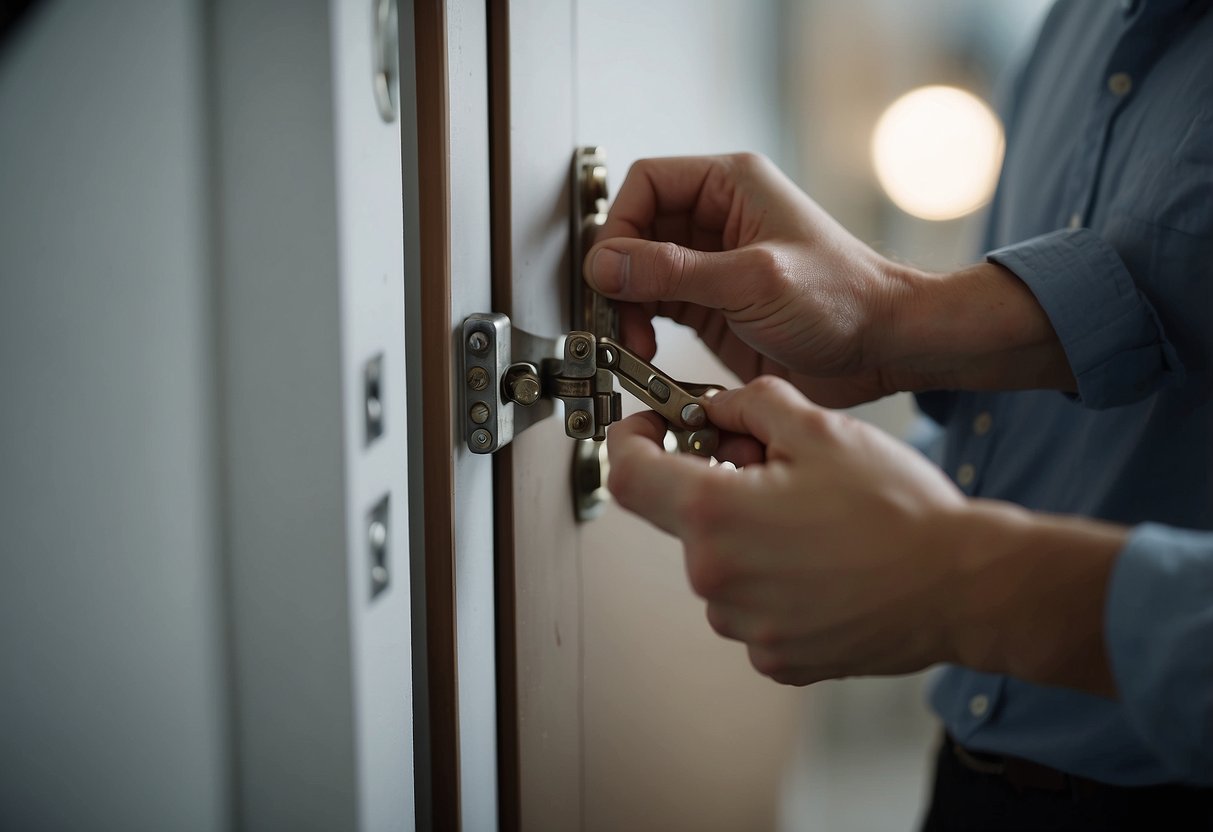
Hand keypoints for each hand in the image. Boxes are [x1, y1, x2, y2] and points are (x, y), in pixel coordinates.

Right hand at [584, 153, 912, 407]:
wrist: (882, 348)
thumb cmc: (844, 298)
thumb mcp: (753, 279)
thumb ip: (675, 272)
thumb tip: (607, 265)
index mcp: (731, 186)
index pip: (648, 184)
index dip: (620, 224)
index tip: (610, 270)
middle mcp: (716, 220)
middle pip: (636, 231)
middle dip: (618, 274)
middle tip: (614, 312)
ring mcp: (712, 264)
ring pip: (641, 273)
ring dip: (626, 306)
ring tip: (632, 340)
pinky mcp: (712, 307)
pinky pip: (657, 308)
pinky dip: (642, 328)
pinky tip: (645, 350)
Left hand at [606, 376, 1122, 692]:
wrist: (963, 586)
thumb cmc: (897, 509)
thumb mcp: (819, 428)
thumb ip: (751, 404)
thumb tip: (715, 406)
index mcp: (714, 514)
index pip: (627, 473)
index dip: (630, 441)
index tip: (651, 430)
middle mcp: (715, 578)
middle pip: (683, 518)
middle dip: (715, 485)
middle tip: (772, 468)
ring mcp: (744, 627)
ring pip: (719, 565)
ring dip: (748, 538)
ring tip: (813, 524)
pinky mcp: (775, 658)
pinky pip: (752, 609)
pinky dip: (774, 584)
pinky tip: (825, 568)